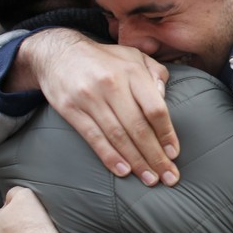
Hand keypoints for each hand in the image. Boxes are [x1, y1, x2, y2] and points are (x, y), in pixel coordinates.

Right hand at [14, 29, 180, 185]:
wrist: (58, 53)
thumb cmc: (105, 60)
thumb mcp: (134, 56)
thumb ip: (156, 74)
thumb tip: (165, 99)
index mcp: (131, 71)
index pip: (155, 108)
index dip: (167, 133)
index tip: (174, 153)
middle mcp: (111, 85)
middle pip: (138, 127)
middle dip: (155, 156)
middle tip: (168, 177)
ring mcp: (89, 98)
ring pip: (118, 136)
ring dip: (136, 162)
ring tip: (150, 179)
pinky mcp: (70, 110)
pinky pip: (93, 138)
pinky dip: (110, 157)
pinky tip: (124, 171)